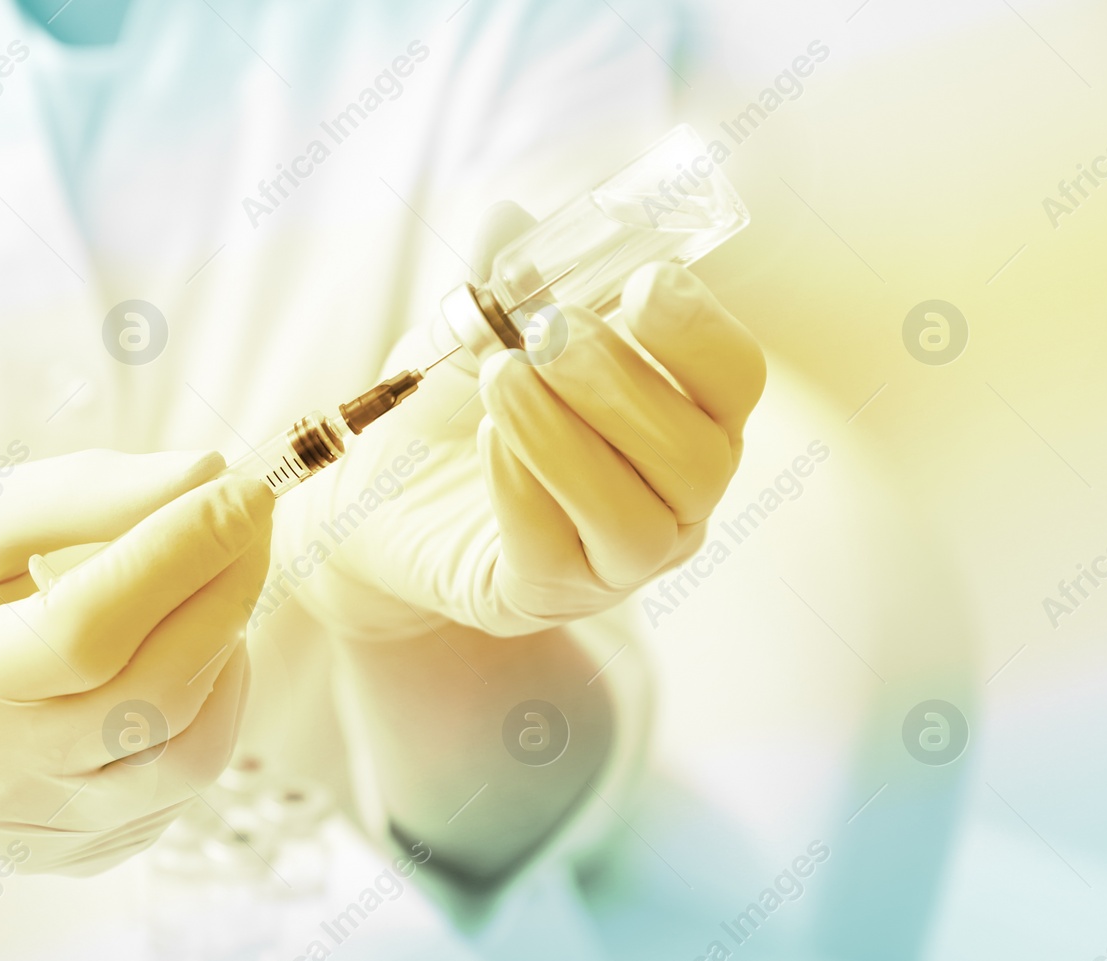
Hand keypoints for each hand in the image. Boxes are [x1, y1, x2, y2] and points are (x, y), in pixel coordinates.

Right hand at [0, 450, 272, 872]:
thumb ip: (81, 494)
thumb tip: (207, 475)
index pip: (81, 631)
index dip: (177, 558)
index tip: (245, 490)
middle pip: (150, 696)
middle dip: (225, 592)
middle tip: (253, 518)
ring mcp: (42, 831)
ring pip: (190, 751)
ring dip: (230, 648)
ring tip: (219, 582)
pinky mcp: (86, 853)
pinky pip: (189, 780)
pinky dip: (216, 701)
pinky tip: (196, 650)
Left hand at [282, 202, 764, 637]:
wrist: (373, 497)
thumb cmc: (448, 409)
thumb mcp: (473, 333)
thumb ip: (503, 282)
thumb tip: (509, 218)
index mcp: (680, 416)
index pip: (734, 382)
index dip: (703, 334)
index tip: (648, 284)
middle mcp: (671, 498)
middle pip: (699, 457)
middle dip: (623, 386)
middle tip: (548, 334)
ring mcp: (617, 561)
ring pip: (637, 519)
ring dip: (567, 438)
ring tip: (500, 379)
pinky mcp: (546, 597)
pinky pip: (557, 554)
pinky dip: (523, 489)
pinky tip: (485, 440)